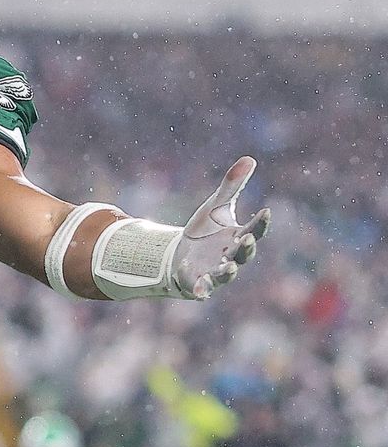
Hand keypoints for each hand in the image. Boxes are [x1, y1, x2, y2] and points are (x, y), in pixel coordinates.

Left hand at [171, 156, 271, 299]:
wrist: (180, 254)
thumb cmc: (204, 232)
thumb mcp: (215, 206)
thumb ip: (232, 186)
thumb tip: (249, 158)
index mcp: (238, 238)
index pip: (254, 230)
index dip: (260, 222)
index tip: (265, 211)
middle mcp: (231, 257)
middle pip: (244, 254)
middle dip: (246, 248)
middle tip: (246, 239)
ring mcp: (216, 272)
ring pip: (226, 275)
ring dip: (228, 272)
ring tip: (229, 268)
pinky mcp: (199, 283)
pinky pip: (202, 288)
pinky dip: (201, 288)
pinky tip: (197, 286)